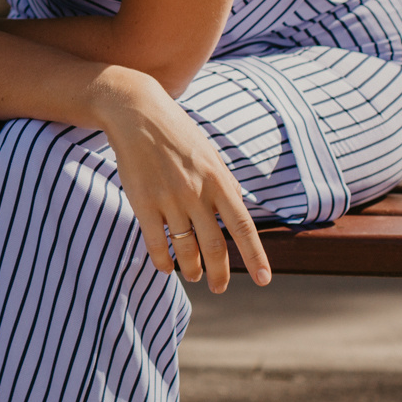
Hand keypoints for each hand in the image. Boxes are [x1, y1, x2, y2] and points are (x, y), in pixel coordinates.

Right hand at [92, 69, 271, 293]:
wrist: (136, 113)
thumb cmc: (177, 135)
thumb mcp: (210, 157)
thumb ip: (223, 188)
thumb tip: (234, 221)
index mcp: (219, 181)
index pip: (242, 227)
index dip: (255, 256)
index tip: (265, 280)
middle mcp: (196, 193)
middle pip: (213, 245)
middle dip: (220, 272)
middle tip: (220, 287)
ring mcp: (168, 198)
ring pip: (184, 248)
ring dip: (191, 269)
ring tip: (194, 277)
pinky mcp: (142, 201)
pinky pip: (155, 241)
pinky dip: (162, 260)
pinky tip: (166, 267)